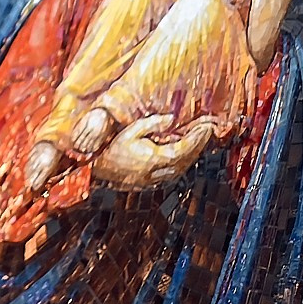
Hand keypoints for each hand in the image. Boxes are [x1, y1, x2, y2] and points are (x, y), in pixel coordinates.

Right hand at [87, 112, 223, 188]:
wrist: (95, 170)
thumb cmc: (110, 148)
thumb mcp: (130, 130)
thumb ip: (151, 124)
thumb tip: (171, 119)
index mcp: (154, 158)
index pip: (184, 148)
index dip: (198, 138)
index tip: (207, 127)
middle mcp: (158, 172)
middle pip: (187, 160)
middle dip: (199, 145)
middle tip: (207, 131)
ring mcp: (154, 181)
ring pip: (182, 169)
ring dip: (193, 155)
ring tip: (199, 141)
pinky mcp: (150, 184)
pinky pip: (173, 174)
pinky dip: (182, 164)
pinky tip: (184, 156)